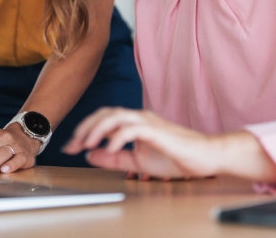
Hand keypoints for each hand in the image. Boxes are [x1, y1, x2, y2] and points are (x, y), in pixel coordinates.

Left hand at [62, 108, 221, 180]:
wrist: (205, 157)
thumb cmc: (176, 157)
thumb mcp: (138, 161)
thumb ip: (115, 158)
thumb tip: (91, 155)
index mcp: (134, 123)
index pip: (103, 119)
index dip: (85, 130)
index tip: (71, 146)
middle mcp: (138, 117)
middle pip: (105, 113)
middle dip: (85, 128)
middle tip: (72, 144)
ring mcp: (147, 122)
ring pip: (115, 116)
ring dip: (97, 129)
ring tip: (86, 144)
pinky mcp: (156, 130)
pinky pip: (131, 129)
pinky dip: (116, 138)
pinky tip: (108, 149)